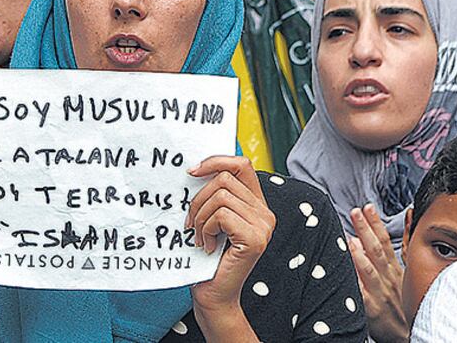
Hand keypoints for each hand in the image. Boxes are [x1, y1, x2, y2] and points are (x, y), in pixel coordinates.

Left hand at [187, 156, 274, 321]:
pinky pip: (222, 215)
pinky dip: (206, 229)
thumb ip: (214, 195)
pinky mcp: (255, 238)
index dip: (215, 161)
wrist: (213, 295)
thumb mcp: (211, 219)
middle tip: (190, 223)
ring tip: (199, 237)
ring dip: (200, 217)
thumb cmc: (207, 258)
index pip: (241, 164)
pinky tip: (207, 245)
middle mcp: (265, 212)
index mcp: (256, 204)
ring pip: (221, 196)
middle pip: (225, 178)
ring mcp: (263, 226)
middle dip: (198, 199)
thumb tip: (195, 168)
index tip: (191, 172)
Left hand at [348, 204, 406, 342]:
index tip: (367, 207)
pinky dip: (353, 283)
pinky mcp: (371, 310)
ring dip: (359, 255)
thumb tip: (406, 219)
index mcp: (394, 269)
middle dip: (365, 229)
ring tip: (351, 239)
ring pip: (369, 271)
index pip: (384, 241)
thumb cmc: (404, 301)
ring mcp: (379, 293)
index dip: (375, 223)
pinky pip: (360, 295)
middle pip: (376, 250)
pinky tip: (343, 274)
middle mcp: (387, 278)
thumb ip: (401, 248)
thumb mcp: (406, 273)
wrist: (409, 333)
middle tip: (355, 212)